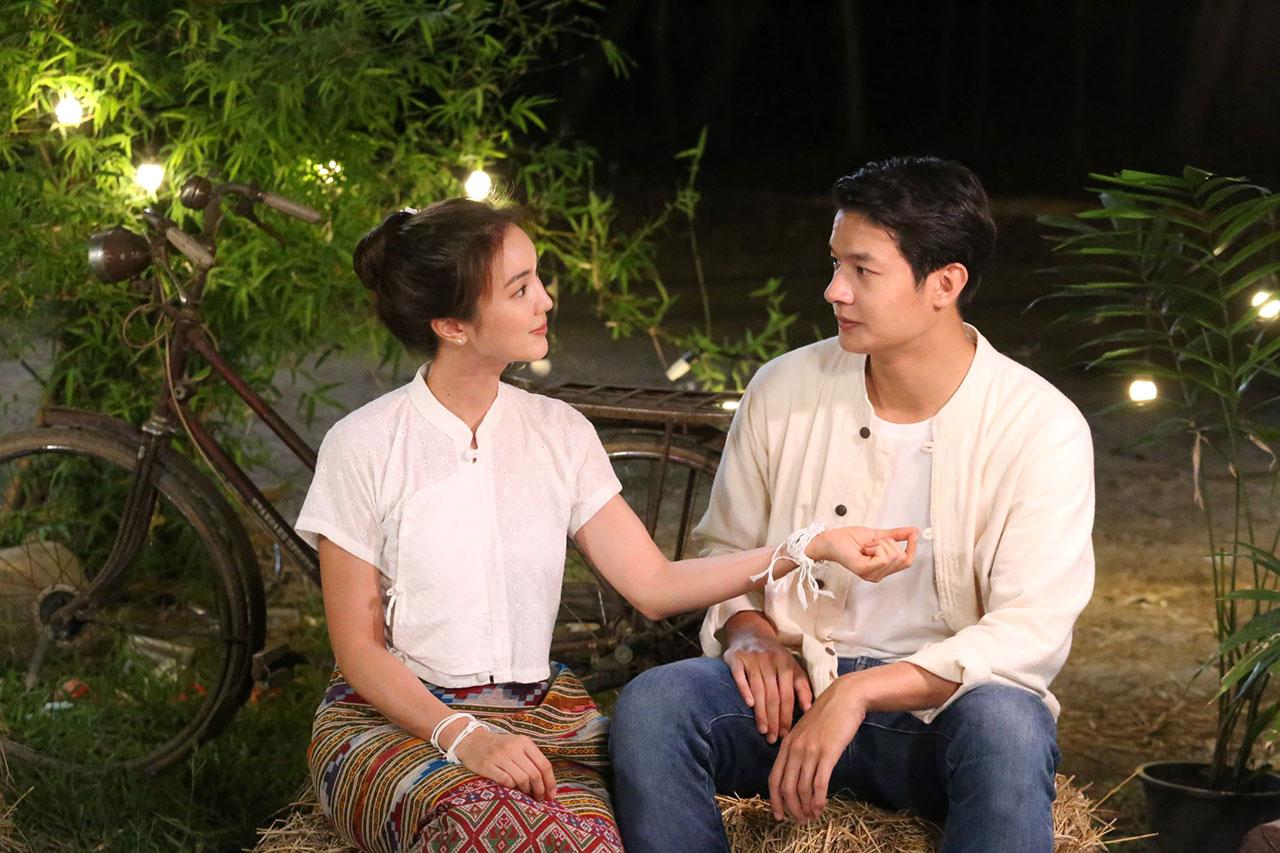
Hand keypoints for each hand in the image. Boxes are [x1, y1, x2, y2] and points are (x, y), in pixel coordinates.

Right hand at [450, 726, 556, 800]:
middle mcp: (513, 747)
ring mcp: (500, 756)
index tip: (551, 795)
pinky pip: (506, 781)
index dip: (550, 782)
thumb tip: (547, 783)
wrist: (471, 741)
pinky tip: (513, 791)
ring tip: (526, 796)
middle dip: (539, 790)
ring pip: (522, 779)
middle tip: (539, 799)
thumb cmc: (499, 747)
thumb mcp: (517, 745)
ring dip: (527, 792)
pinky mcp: (487, 766)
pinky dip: (512, 789)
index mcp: (524, 741)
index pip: (544, 764)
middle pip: (534, 774)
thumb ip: (531, 759)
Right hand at [723, 631, 812, 743]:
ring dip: (761, 712)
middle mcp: (771, 661)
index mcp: (787, 665)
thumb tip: (809, 710)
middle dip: (774, 719)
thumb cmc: (775, 657)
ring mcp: (753, 659)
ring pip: (759, 689)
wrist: (751, 633)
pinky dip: (745, 690)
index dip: (787, 716)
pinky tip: (749, 704)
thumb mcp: (792, 667)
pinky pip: (740, 676)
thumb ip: (802, 687)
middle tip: (773, 739)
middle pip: (773, 695)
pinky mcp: (736, 658)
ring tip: (763, 730)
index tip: (786, 734)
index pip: (788, 695)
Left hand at [769, 676, 865, 823]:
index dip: (775, 800)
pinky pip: (819, 783)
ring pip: (802, 789)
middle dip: (792, 809)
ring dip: (806, 807)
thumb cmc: (828, 715)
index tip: (780, 815)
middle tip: (800, 821)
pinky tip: (821, 808)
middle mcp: (795, 748)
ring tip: (812, 817)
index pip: (774, 778)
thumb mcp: (805, 731)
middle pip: (786, 788)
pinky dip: (818, 800)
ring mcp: (811, 751)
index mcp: (787, 744)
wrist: (846, 697)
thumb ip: (798, 748)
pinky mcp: (828, 753)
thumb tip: (796, 772)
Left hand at [810, 526, 917, 582]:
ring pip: (893, 556)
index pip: (907, 562)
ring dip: (881, 544)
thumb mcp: (879, 535)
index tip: (914, 534)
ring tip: (867, 546)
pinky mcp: (865, 571)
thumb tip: (914, 531)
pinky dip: (876, 546)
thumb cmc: (849, 539)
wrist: (831, 539)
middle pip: (902, 558)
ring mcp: (872, 575)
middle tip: (873, 543)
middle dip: (889, 543)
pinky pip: (883, 557)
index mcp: (882, 569)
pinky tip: (864, 549)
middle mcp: (878, 575)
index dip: (913, 547)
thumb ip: (897, 535)